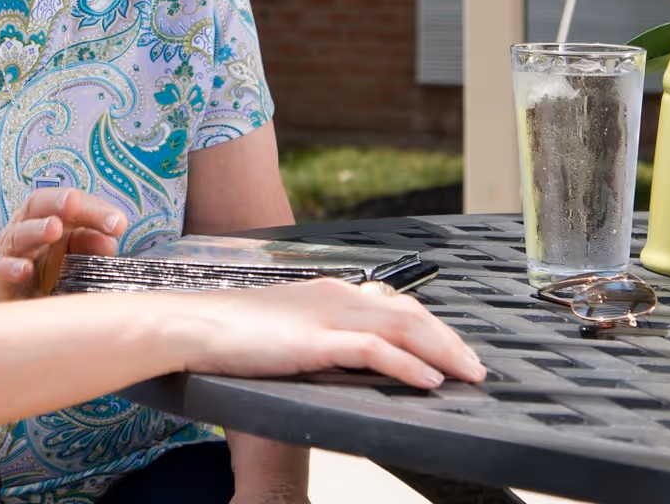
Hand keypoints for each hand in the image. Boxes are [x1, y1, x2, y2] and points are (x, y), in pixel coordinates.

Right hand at [0, 187, 125, 300]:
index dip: (93, 208)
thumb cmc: (45, 270)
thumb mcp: (70, 255)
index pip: (70, 203)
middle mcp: (27, 229)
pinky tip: (25, 269)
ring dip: (36, 229)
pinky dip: (12, 268)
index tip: (118, 223)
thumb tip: (108, 242)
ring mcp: (10, 252)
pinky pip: (2, 270)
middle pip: (39, 206)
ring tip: (53, 228)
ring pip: (19, 234)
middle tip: (73, 203)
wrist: (6, 295)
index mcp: (47, 218)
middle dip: (58, 202)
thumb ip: (90, 246)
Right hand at [178, 280, 485, 389]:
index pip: (396, 303)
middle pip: (411, 313)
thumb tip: (349, 354)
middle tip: (476, 366)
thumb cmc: (232, 331)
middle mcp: (336, 296)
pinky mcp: (315, 341)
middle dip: (450, 339)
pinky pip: (375, 350)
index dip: (432, 326)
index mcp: (329, 290)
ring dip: (443, 352)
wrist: (193, 325)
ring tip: (467, 374)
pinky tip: (428, 379)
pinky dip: (408, 364)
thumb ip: (321, 334)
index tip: (454, 348)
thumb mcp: (287, 325)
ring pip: (403, 328)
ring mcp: (326, 316)